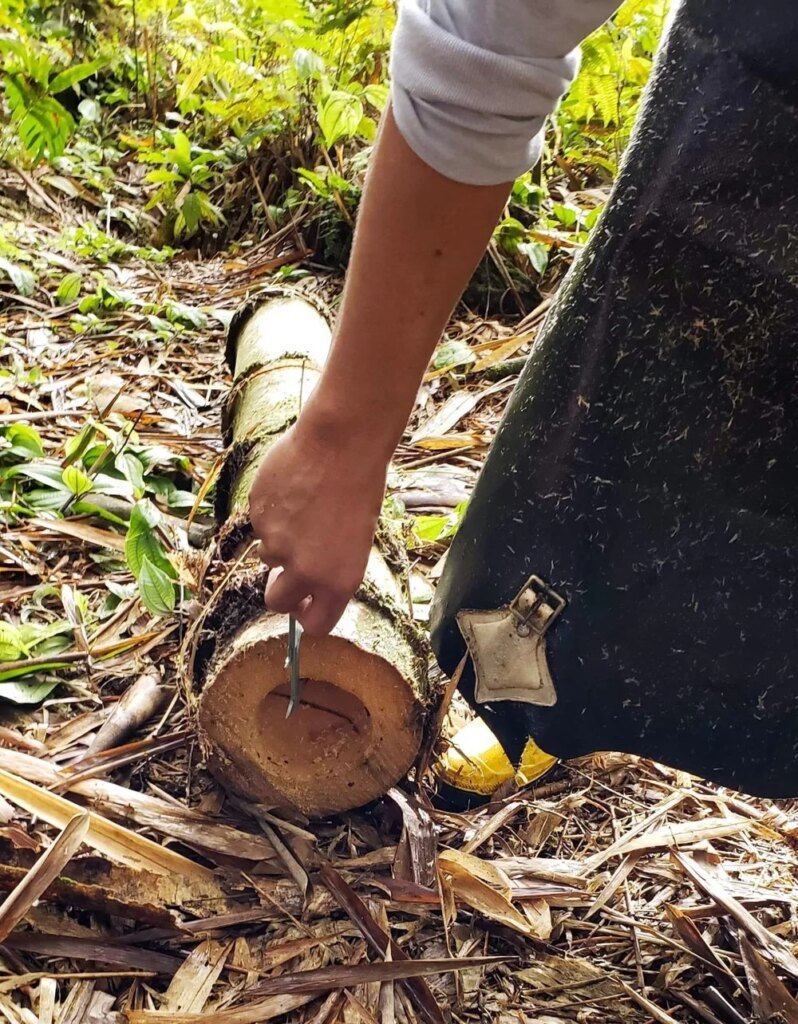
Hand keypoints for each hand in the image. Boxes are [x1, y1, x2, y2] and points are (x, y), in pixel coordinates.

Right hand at [248, 408, 387, 635]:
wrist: (341, 444)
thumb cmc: (360, 487)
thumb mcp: (356, 539)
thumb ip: (330, 568)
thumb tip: (306, 583)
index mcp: (338, 581)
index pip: (315, 625)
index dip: (306, 616)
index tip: (304, 605)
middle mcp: (305, 570)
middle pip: (277, 601)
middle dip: (280, 590)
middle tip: (288, 569)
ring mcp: (276, 544)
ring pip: (268, 555)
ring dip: (279, 541)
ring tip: (302, 509)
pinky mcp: (256, 517)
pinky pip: (259, 524)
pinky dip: (271, 513)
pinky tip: (291, 490)